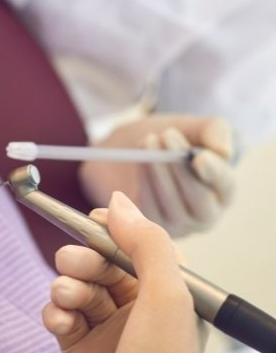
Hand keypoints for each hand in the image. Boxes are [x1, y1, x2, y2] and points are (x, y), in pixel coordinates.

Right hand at [43, 192, 205, 352]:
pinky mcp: (78, 347)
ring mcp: (106, 329)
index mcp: (166, 294)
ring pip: (75, 283)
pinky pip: (58, 313)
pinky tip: (58, 320)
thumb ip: (147, 243)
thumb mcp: (167, 300)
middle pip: (99, 261)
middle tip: (73, 265)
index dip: (111, 231)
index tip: (92, 223)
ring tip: (66, 298)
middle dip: (81, 258)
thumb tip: (118, 202)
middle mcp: (136, 308)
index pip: (134, 245)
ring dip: (65, 285)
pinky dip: (53, 312)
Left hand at [79, 114, 234, 236]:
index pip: (225, 185)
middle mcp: (205, 214)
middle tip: (165, 135)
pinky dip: (144, 182)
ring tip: (148, 140)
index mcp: (222, 189)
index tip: (199, 157)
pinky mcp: (150, 226)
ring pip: (172, 205)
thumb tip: (222, 151)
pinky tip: (138, 159)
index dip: (214, 173)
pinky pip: (148, 209)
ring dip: (158, 170)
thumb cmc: (167, 138)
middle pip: (199, 200)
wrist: (128, 150)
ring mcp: (177, 224)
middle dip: (180, 167)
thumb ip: (214, 131)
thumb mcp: (191, 126)